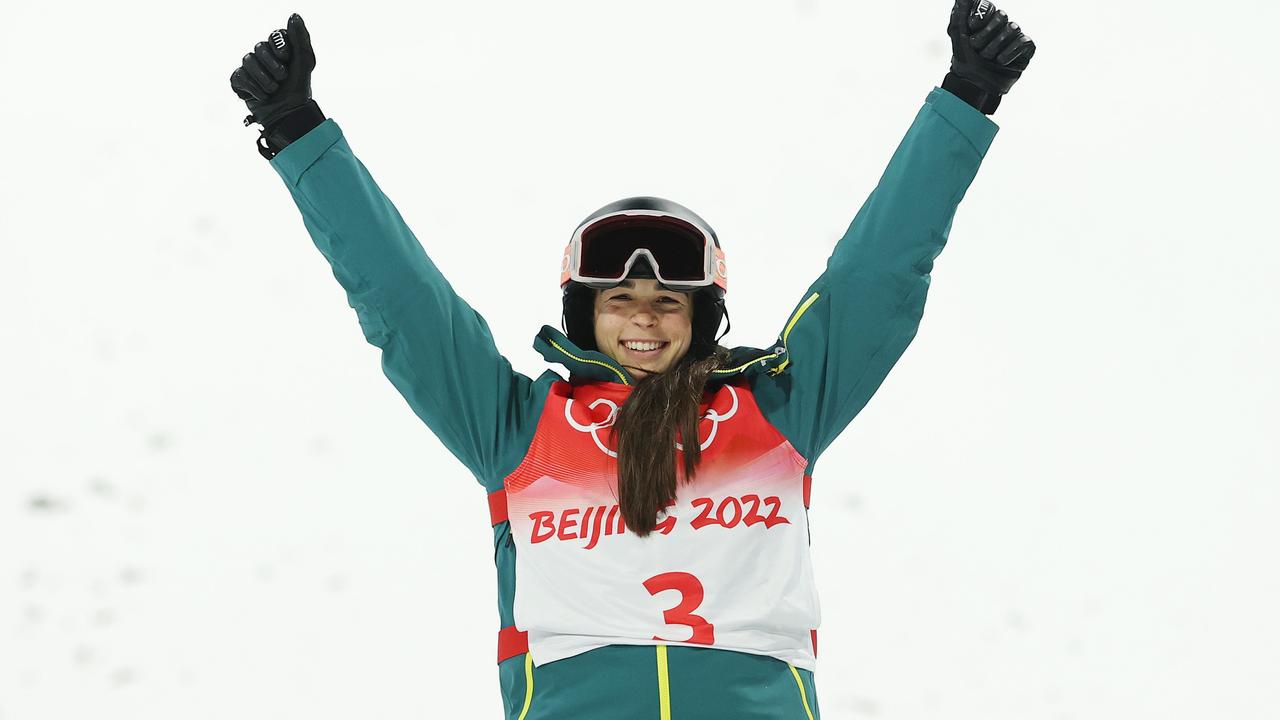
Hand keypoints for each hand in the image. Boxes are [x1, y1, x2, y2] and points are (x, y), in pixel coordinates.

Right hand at [230, 14, 322, 157]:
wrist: (288, 114)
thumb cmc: (298, 88)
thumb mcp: (305, 62)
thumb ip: (301, 38)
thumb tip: (294, 15)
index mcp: (279, 48)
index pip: (274, 35)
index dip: (280, 46)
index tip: (288, 58)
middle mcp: (263, 55)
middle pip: (259, 47)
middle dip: (274, 66)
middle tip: (283, 77)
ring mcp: (249, 67)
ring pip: (248, 61)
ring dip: (266, 80)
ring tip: (274, 90)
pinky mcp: (239, 81)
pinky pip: (240, 77)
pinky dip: (254, 89)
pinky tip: (262, 96)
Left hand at [943, 0, 1035, 113]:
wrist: (974, 84)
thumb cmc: (965, 59)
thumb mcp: (957, 35)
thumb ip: (959, 13)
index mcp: (986, 19)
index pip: (988, 6)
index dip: (982, 13)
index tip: (972, 25)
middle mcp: (1001, 25)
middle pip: (1001, 16)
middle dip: (986, 33)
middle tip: (977, 47)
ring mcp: (1014, 36)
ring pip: (1012, 28)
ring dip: (995, 45)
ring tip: (988, 57)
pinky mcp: (1025, 49)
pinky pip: (1024, 41)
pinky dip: (1010, 51)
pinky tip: (1000, 60)